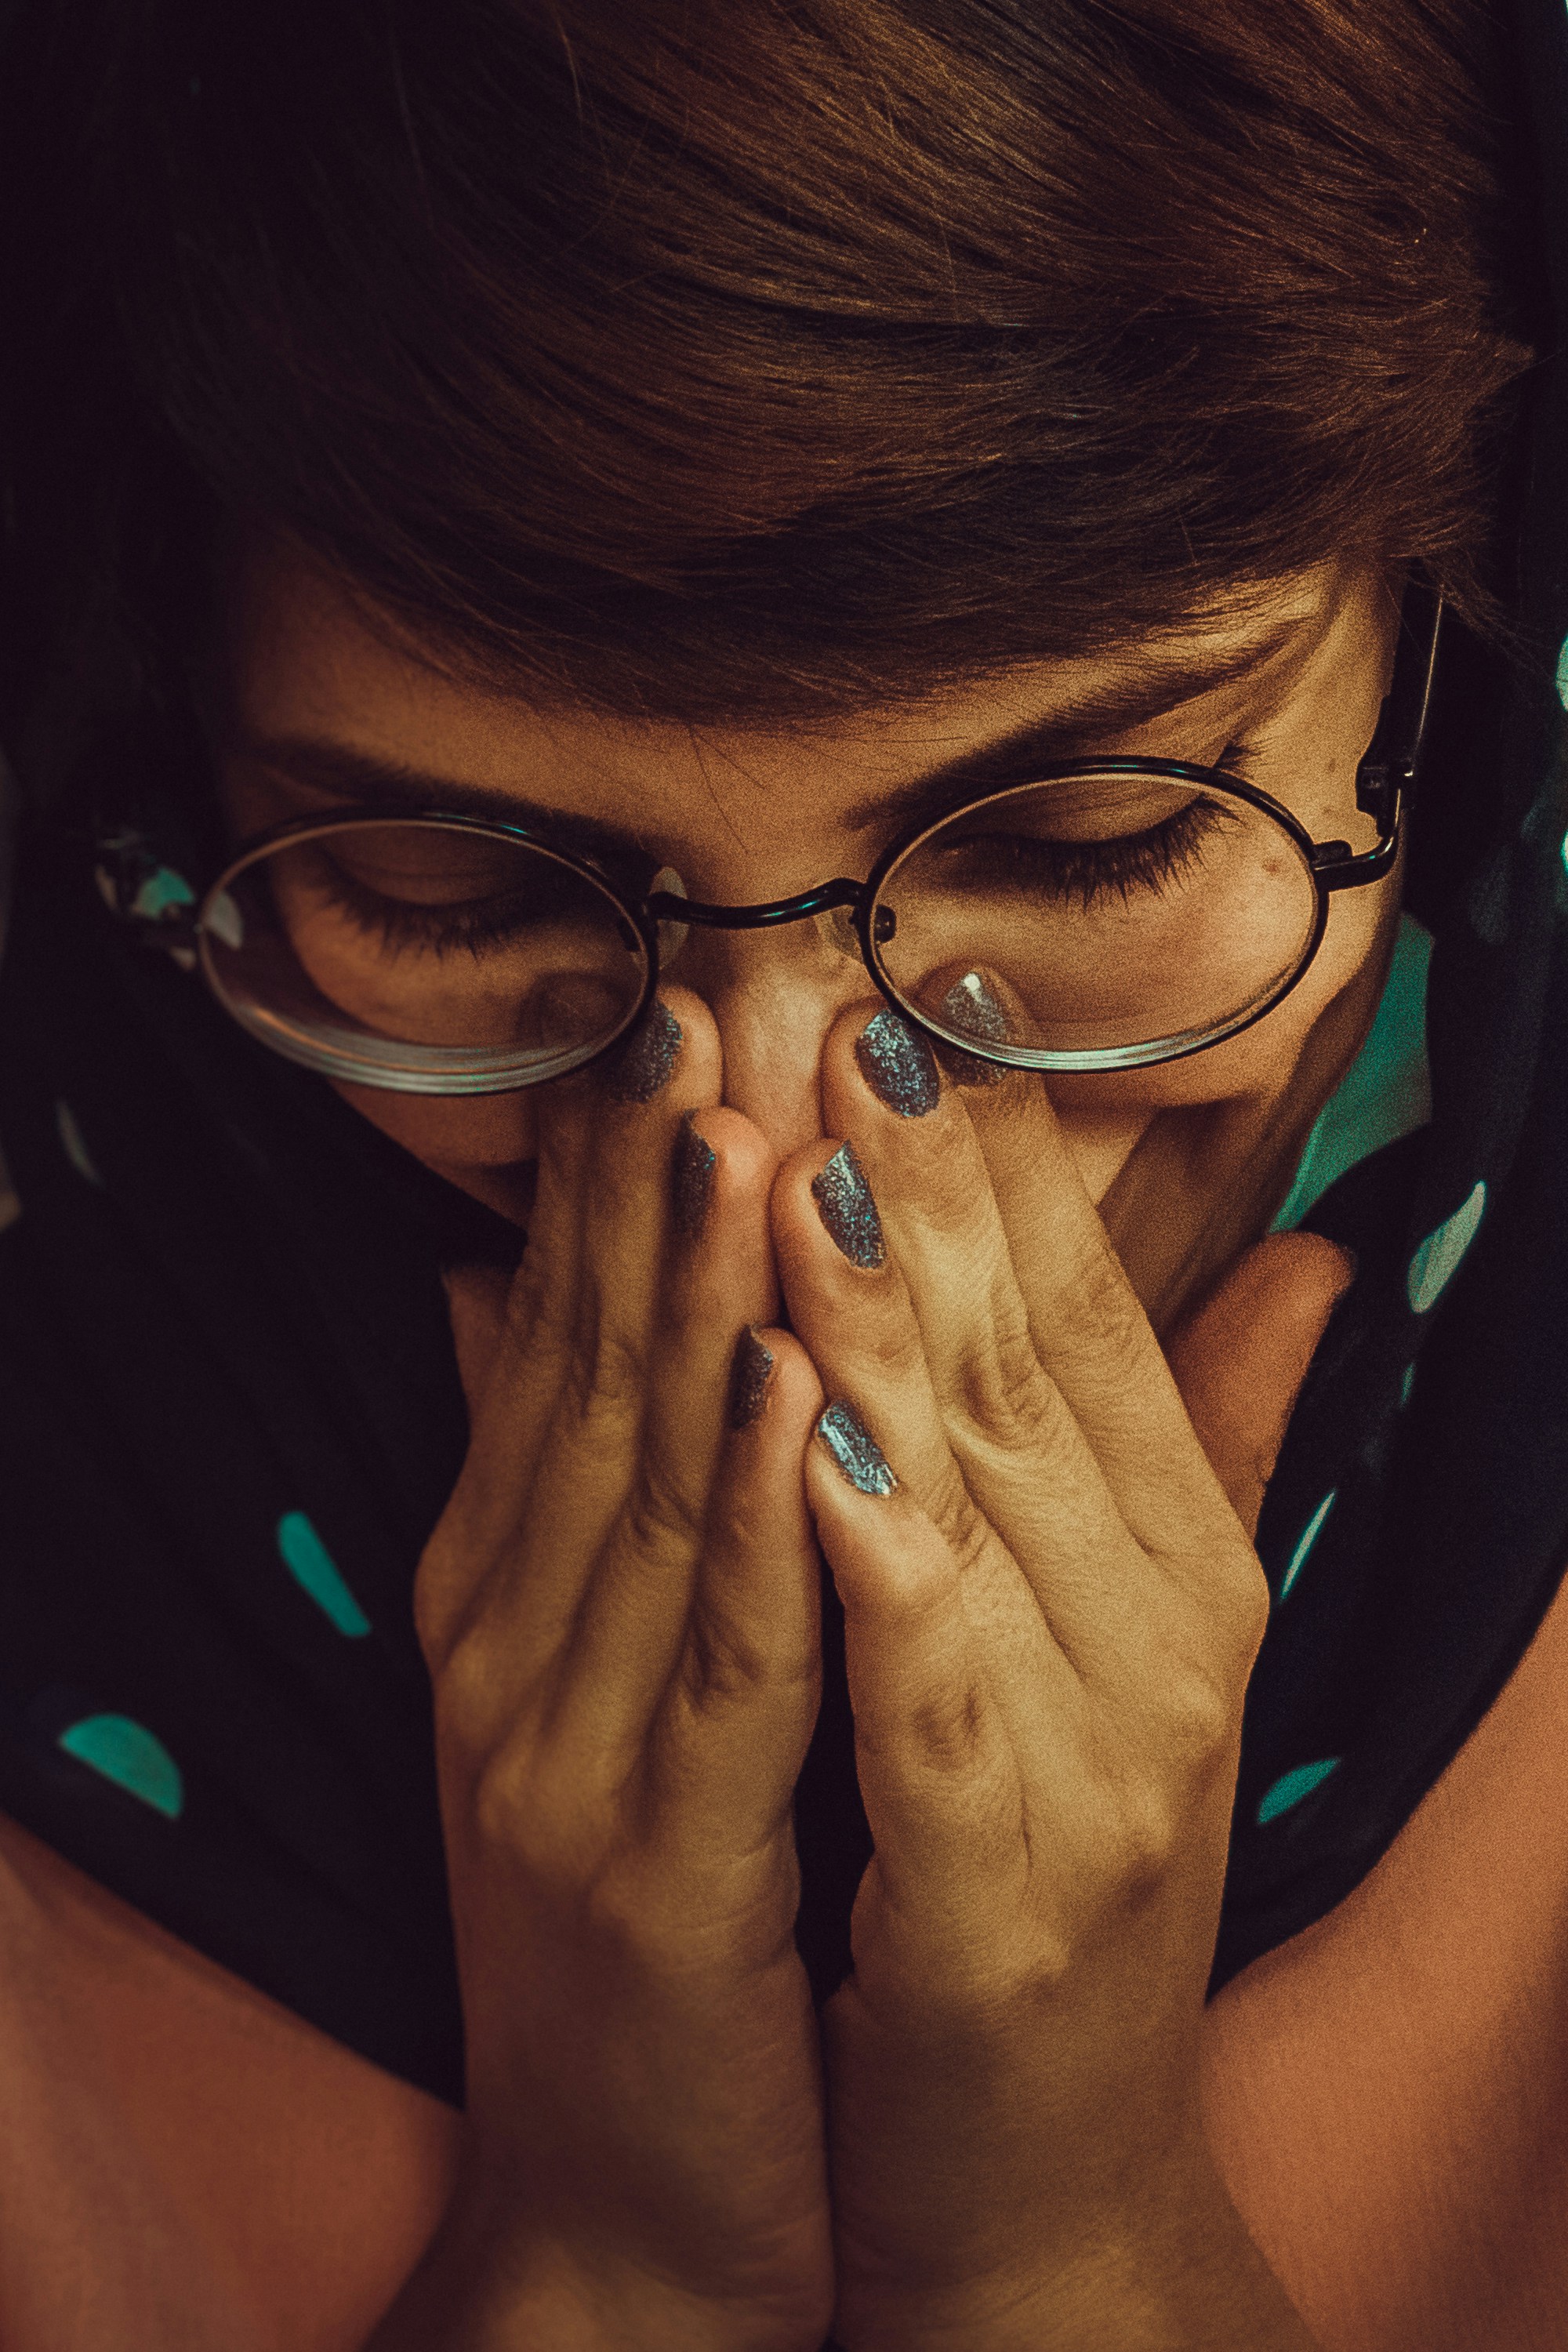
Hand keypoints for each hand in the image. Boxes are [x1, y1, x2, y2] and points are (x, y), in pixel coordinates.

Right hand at [379, 992, 832, 2351]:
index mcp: (512, 1584)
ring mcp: (560, 1748)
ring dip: (688, 1295)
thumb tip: (533, 1299)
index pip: (565, 1340)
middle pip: (589, 1370)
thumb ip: (581, 1493)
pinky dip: (746, 1508)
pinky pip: (718, 1655)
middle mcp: (511, 1638)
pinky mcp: (649, 1861)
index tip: (674, 1006)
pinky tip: (777, 1378)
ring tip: (737, 1123)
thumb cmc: (661, 1904)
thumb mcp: (613, 1680)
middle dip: (647, 1180)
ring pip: (640, 1481)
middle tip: (696, 991)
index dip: (617, 1172)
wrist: (634, 2197)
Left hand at [772, 1007, 1344, 2350]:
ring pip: (983, 1494)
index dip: (999, 1151)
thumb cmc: (1042, 1869)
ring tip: (810, 1161)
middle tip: (834, 1007)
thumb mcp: (1123, 1641)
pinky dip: (879, 1554)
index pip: (1086, 1311)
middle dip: (931, 1179)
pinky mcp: (1012, 1876)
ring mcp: (1106, 1750)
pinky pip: (935, 1684)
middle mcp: (1167, 1627)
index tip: (907, 990)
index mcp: (1176, 1556)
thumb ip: (1188, 1442)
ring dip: (893, 1320)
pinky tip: (806, 1436)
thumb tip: (1304, 1254)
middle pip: (1031, 1362)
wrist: (1040, 2174)